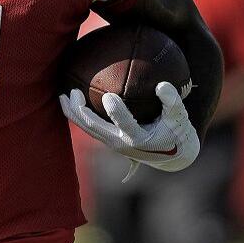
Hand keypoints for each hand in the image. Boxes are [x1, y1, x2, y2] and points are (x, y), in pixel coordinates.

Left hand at [59, 81, 199, 173]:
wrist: (172, 157)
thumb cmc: (177, 134)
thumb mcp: (180, 118)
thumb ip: (172, 102)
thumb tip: (162, 85)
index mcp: (138, 139)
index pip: (125, 125)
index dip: (116, 112)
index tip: (109, 96)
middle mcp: (121, 143)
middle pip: (93, 128)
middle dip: (80, 111)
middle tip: (73, 92)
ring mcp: (112, 143)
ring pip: (86, 129)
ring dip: (72, 113)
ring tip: (62, 96)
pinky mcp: (109, 140)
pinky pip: (89, 127)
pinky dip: (79, 115)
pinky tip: (72, 100)